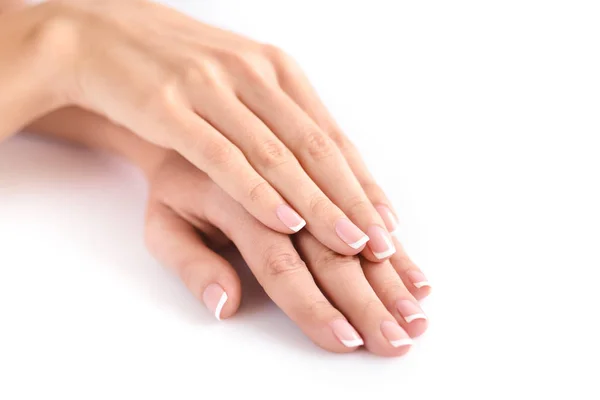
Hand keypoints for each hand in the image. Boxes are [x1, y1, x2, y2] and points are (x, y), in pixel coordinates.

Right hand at [35, 0, 397, 260]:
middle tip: (382, 245)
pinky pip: (222, 155)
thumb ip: (277, 118)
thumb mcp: (238, 83)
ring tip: (350, 242)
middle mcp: (252, 74)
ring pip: (278, 155)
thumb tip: (318, 168)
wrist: (98, 38)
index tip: (389, 223)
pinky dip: (256, 191)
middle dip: (353, 202)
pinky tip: (284, 220)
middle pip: (316, 148)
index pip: (332, 135)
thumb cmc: (177, 69)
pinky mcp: (169, 107)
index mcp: (276, 69)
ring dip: (318, 204)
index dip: (363, 183)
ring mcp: (211, 88)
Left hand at [143, 152, 429, 355]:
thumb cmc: (177, 183)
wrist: (186, 113)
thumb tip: (226, 305)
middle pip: (328, 245)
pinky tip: (400, 243)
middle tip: (400, 334)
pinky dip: (380, 212)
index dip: (313, 304)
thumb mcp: (162, 225)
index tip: (347, 339)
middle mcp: (274, 177)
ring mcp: (300, 155)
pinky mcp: (315, 143)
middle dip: (368, 295)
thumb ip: (191, 266)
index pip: (280, 263)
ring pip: (353, 211)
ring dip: (388, 260)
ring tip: (417, 300)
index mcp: (233, 199)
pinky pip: (355, 174)